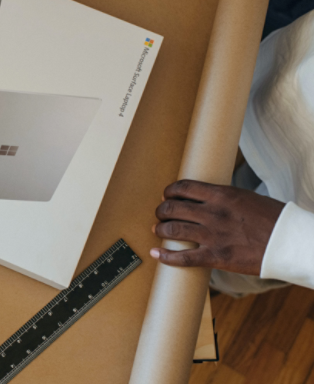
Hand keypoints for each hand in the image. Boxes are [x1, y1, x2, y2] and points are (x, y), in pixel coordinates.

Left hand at [150, 179, 285, 275]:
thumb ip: (222, 198)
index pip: (183, 187)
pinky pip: (184, 257)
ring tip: (158, 229)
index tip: (166, 195)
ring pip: (173, 230)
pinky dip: (166, 256)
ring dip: (161, 229)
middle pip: (173, 208)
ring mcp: (213, 235)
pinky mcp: (216, 257)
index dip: (170, 191)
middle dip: (162, 210)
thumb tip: (204, 199)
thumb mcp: (245, 198)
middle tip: (160, 213)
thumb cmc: (272, 219)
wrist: (289, 242)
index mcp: (222, 195)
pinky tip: (156, 253)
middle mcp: (213, 213)